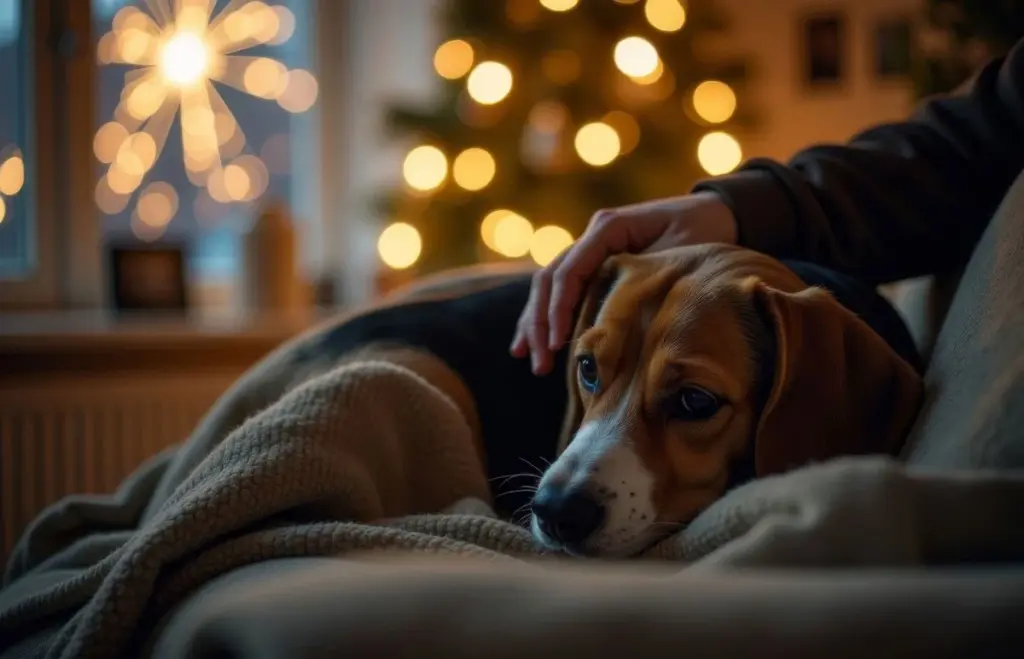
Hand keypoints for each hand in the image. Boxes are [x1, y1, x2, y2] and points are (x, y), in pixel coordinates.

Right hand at [510, 191, 737, 373]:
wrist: (715, 215)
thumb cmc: (701, 232)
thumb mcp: (678, 253)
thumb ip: (644, 279)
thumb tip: (618, 320)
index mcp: (607, 227)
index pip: (569, 271)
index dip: (558, 309)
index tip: (557, 344)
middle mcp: (591, 236)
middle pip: (549, 280)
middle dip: (539, 323)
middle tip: (539, 362)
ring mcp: (590, 250)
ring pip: (547, 287)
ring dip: (535, 323)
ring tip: (529, 359)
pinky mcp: (595, 266)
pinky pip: (562, 292)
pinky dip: (547, 317)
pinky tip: (535, 344)